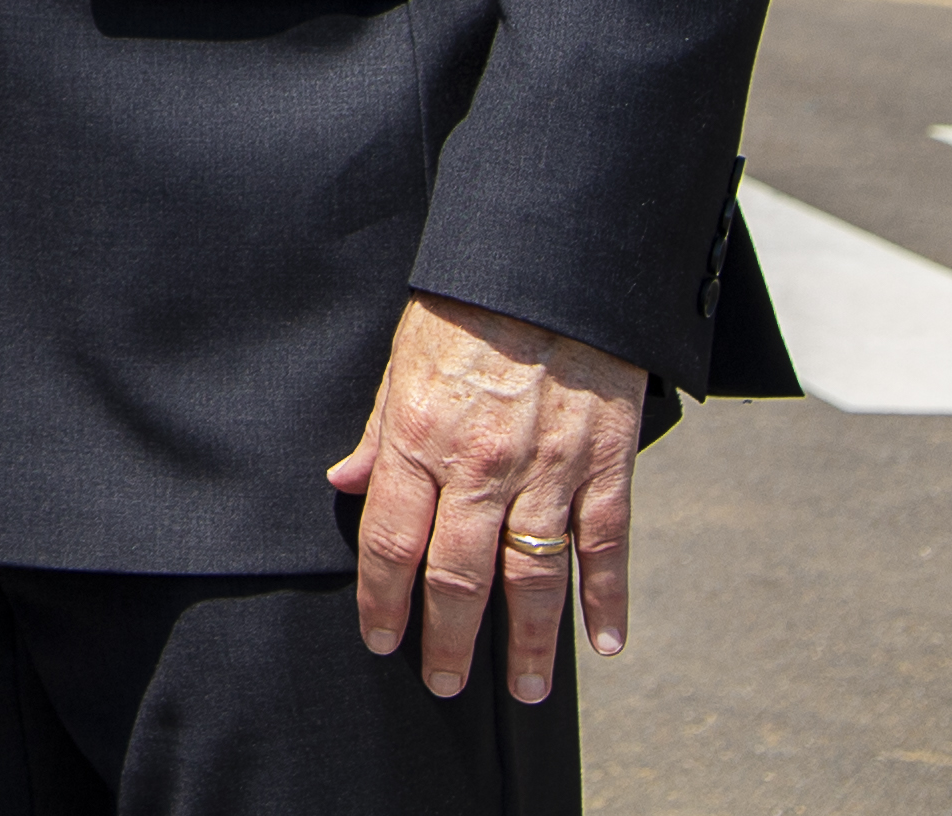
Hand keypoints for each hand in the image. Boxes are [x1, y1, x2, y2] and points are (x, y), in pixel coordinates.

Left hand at [323, 294, 643, 702]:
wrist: (551, 264)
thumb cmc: (469, 306)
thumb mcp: (402, 358)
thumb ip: (377, 432)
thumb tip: (343, 485)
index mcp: (418, 436)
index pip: (389, 541)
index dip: (382, 599)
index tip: (381, 640)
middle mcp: (479, 464)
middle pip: (458, 576)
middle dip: (448, 639)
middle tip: (443, 684)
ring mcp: (547, 469)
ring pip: (534, 577)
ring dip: (529, 642)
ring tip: (523, 687)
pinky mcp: (605, 464)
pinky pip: (606, 546)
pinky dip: (608, 600)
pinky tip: (605, 644)